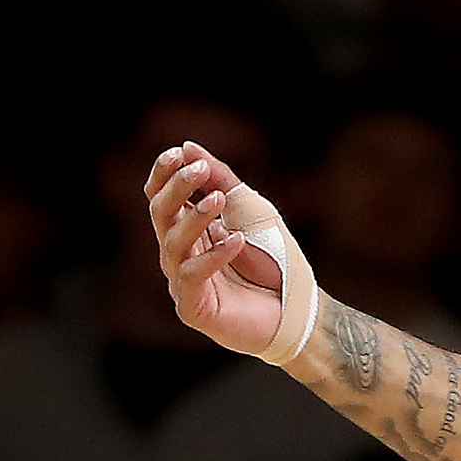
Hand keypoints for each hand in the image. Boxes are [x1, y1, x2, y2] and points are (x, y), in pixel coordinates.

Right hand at [145, 141, 304, 357]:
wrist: (299, 313)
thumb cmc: (275, 262)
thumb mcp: (251, 212)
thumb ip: (221, 182)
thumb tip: (188, 147)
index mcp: (189, 229)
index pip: (161, 197)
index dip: (164, 174)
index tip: (177, 152)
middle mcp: (179, 253)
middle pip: (161, 214)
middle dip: (177, 188)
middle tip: (198, 170)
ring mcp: (183, 281)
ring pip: (174, 242)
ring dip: (196, 218)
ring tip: (218, 200)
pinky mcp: (193, 308)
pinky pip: (192, 276)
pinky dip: (214, 255)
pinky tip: (236, 241)